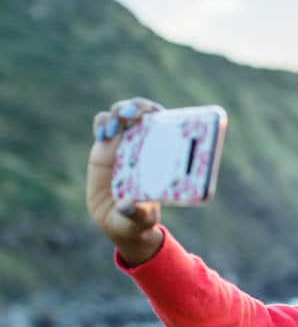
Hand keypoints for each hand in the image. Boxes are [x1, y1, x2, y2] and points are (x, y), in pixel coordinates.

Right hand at [86, 97, 165, 260]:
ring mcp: (124, 143)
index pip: (167, 125)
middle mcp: (145, 145)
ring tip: (111, 130)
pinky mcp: (105, 147)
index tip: (154, 116)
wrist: (119, 221)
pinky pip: (103, 124)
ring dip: (118, 111)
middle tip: (129, 115)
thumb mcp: (141, 219)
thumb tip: (127, 207)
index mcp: (162, 156)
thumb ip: (136, 214)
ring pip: (121, 113)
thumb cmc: (139, 219)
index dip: (161, 115)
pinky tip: (102, 136)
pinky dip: (102, 123)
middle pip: (144, 112)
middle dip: (138, 106)